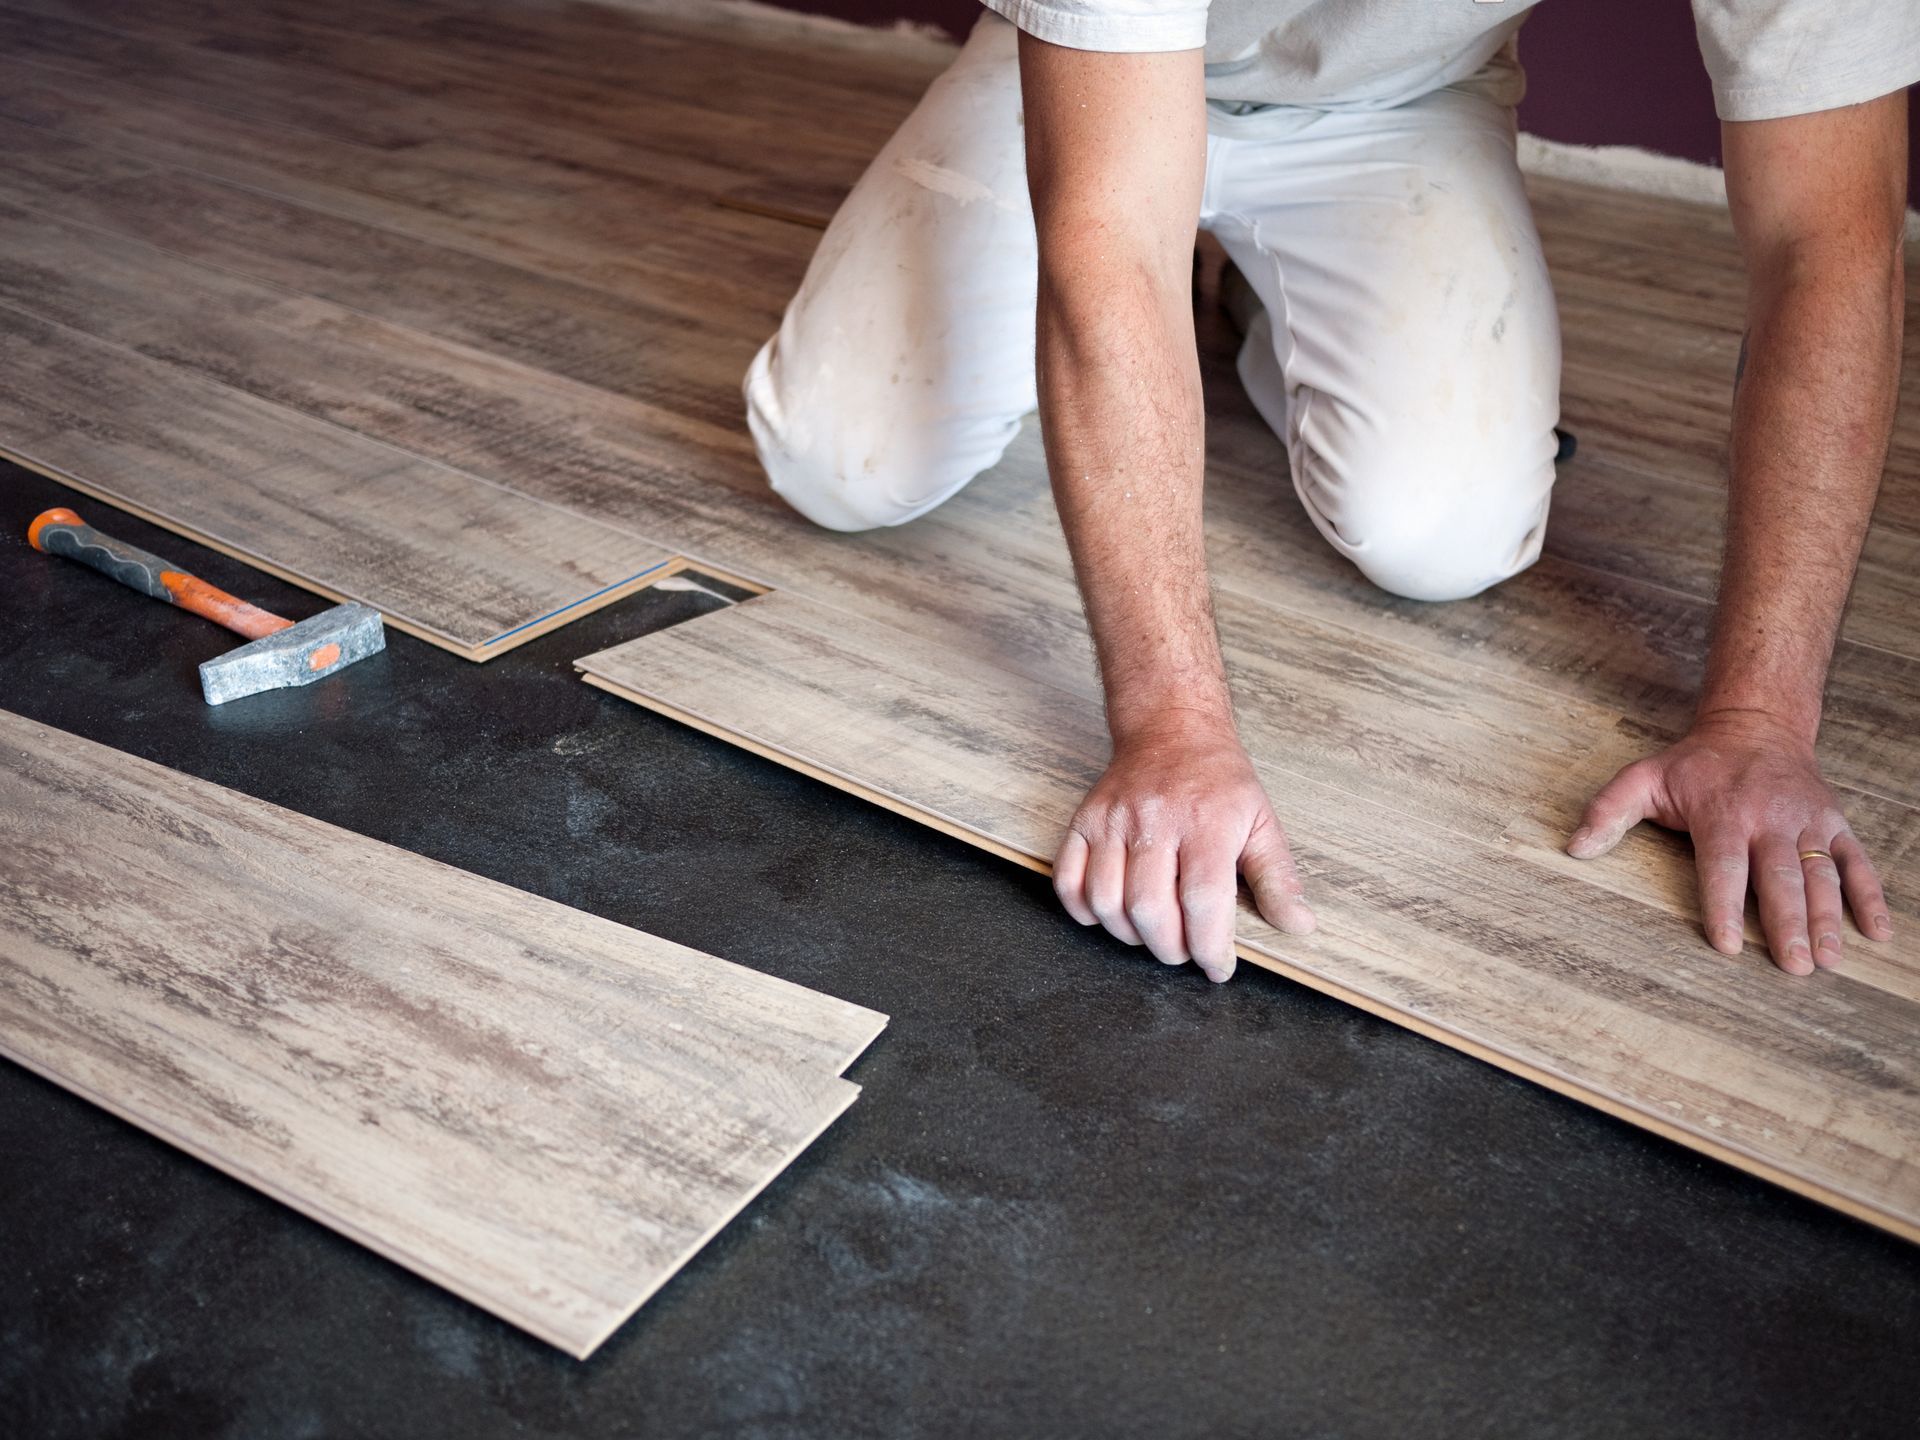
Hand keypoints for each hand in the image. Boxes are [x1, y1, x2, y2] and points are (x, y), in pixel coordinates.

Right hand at [1052, 719, 1315, 982]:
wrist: (1171, 729)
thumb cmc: (1218, 782)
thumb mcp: (1261, 822)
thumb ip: (1278, 877)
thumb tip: (1297, 925)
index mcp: (1206, 822)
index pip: (1203, 901)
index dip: (1210, 947)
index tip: (1219, 967)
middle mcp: (1155, 820)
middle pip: (1149, 908)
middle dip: (1170, 949)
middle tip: (1185, 951)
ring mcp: (1113, 820)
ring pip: (1106, 901)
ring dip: (1129, 935)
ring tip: (1153, 933)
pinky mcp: (1084, 822)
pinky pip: (1068, 880)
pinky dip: (1083, 911)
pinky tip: (1111, 915)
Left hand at [1567, 710, 1892, 973]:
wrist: (1757, 724)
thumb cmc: (1694, 764)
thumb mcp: (1643, 777)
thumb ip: (1608, 811)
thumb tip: (1575, 847)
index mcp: (1723, 813)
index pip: (1724, 866)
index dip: (1725, 905)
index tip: (1728, 945)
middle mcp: (1770, 819)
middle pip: (1780, 878)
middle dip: (1788, 924)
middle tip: (1795, 966)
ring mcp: (1807, 823)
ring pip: (1822, 876)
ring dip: (1828, 919)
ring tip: (1828, 960)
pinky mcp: (1834, 824)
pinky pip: (1857, 862)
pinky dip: (1870, 897)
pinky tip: (1877, 933)